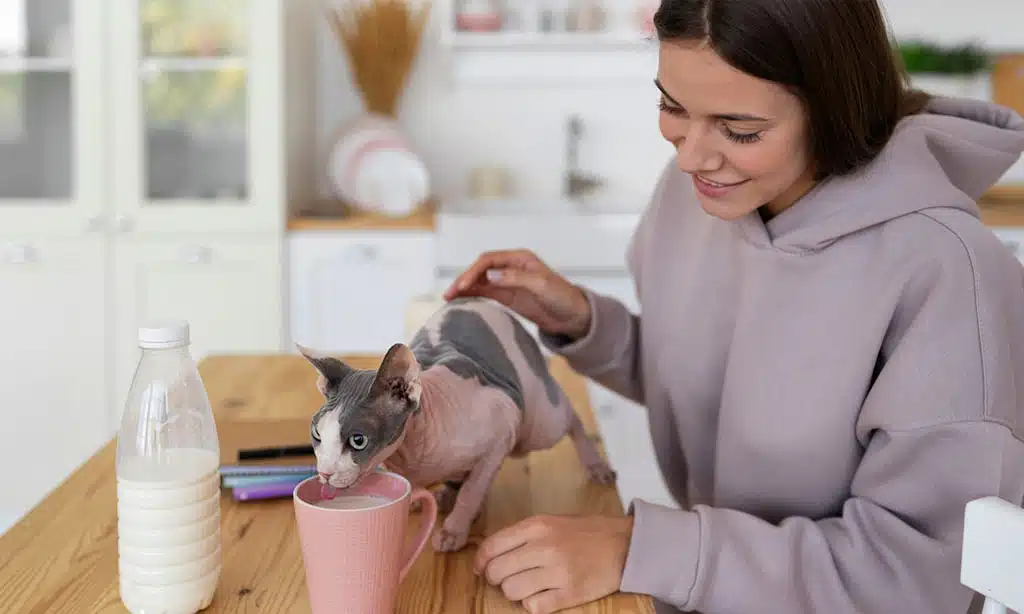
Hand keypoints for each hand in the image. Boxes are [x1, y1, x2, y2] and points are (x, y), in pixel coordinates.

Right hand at [443, 249, 591, 338]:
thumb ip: (517, 279)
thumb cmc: (562, 297)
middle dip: (464, 279)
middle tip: (450, 294)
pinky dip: (472, 295)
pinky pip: (485, 292)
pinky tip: (460, 301)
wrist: (573, 316)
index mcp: (519, 258)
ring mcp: (508, 282)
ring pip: (480, 281)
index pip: (489, 260)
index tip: (463, 285)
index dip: (474, 271)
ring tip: (448, 298)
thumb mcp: (542, 285)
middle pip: (481, 269)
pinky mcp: (507, 296)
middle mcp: (511, 267)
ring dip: (465, 287)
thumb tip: (491, 276)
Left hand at [473, 514, 633, 613]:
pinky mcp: (570, 594)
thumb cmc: (585, 532)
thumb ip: (523, 535)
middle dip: (496, 578)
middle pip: (497, 571)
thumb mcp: (552, 522)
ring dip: (515, 592)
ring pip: (512, 591)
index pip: (492, 546)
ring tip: (527, 586)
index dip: (481, 561)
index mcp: (537, 526)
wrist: (624, 545)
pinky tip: (542, 596)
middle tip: (506, 578)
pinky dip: (533, 604)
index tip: (481, 568)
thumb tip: (490, 554)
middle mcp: (544, 547)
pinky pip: (534, 606)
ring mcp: (557, 572)